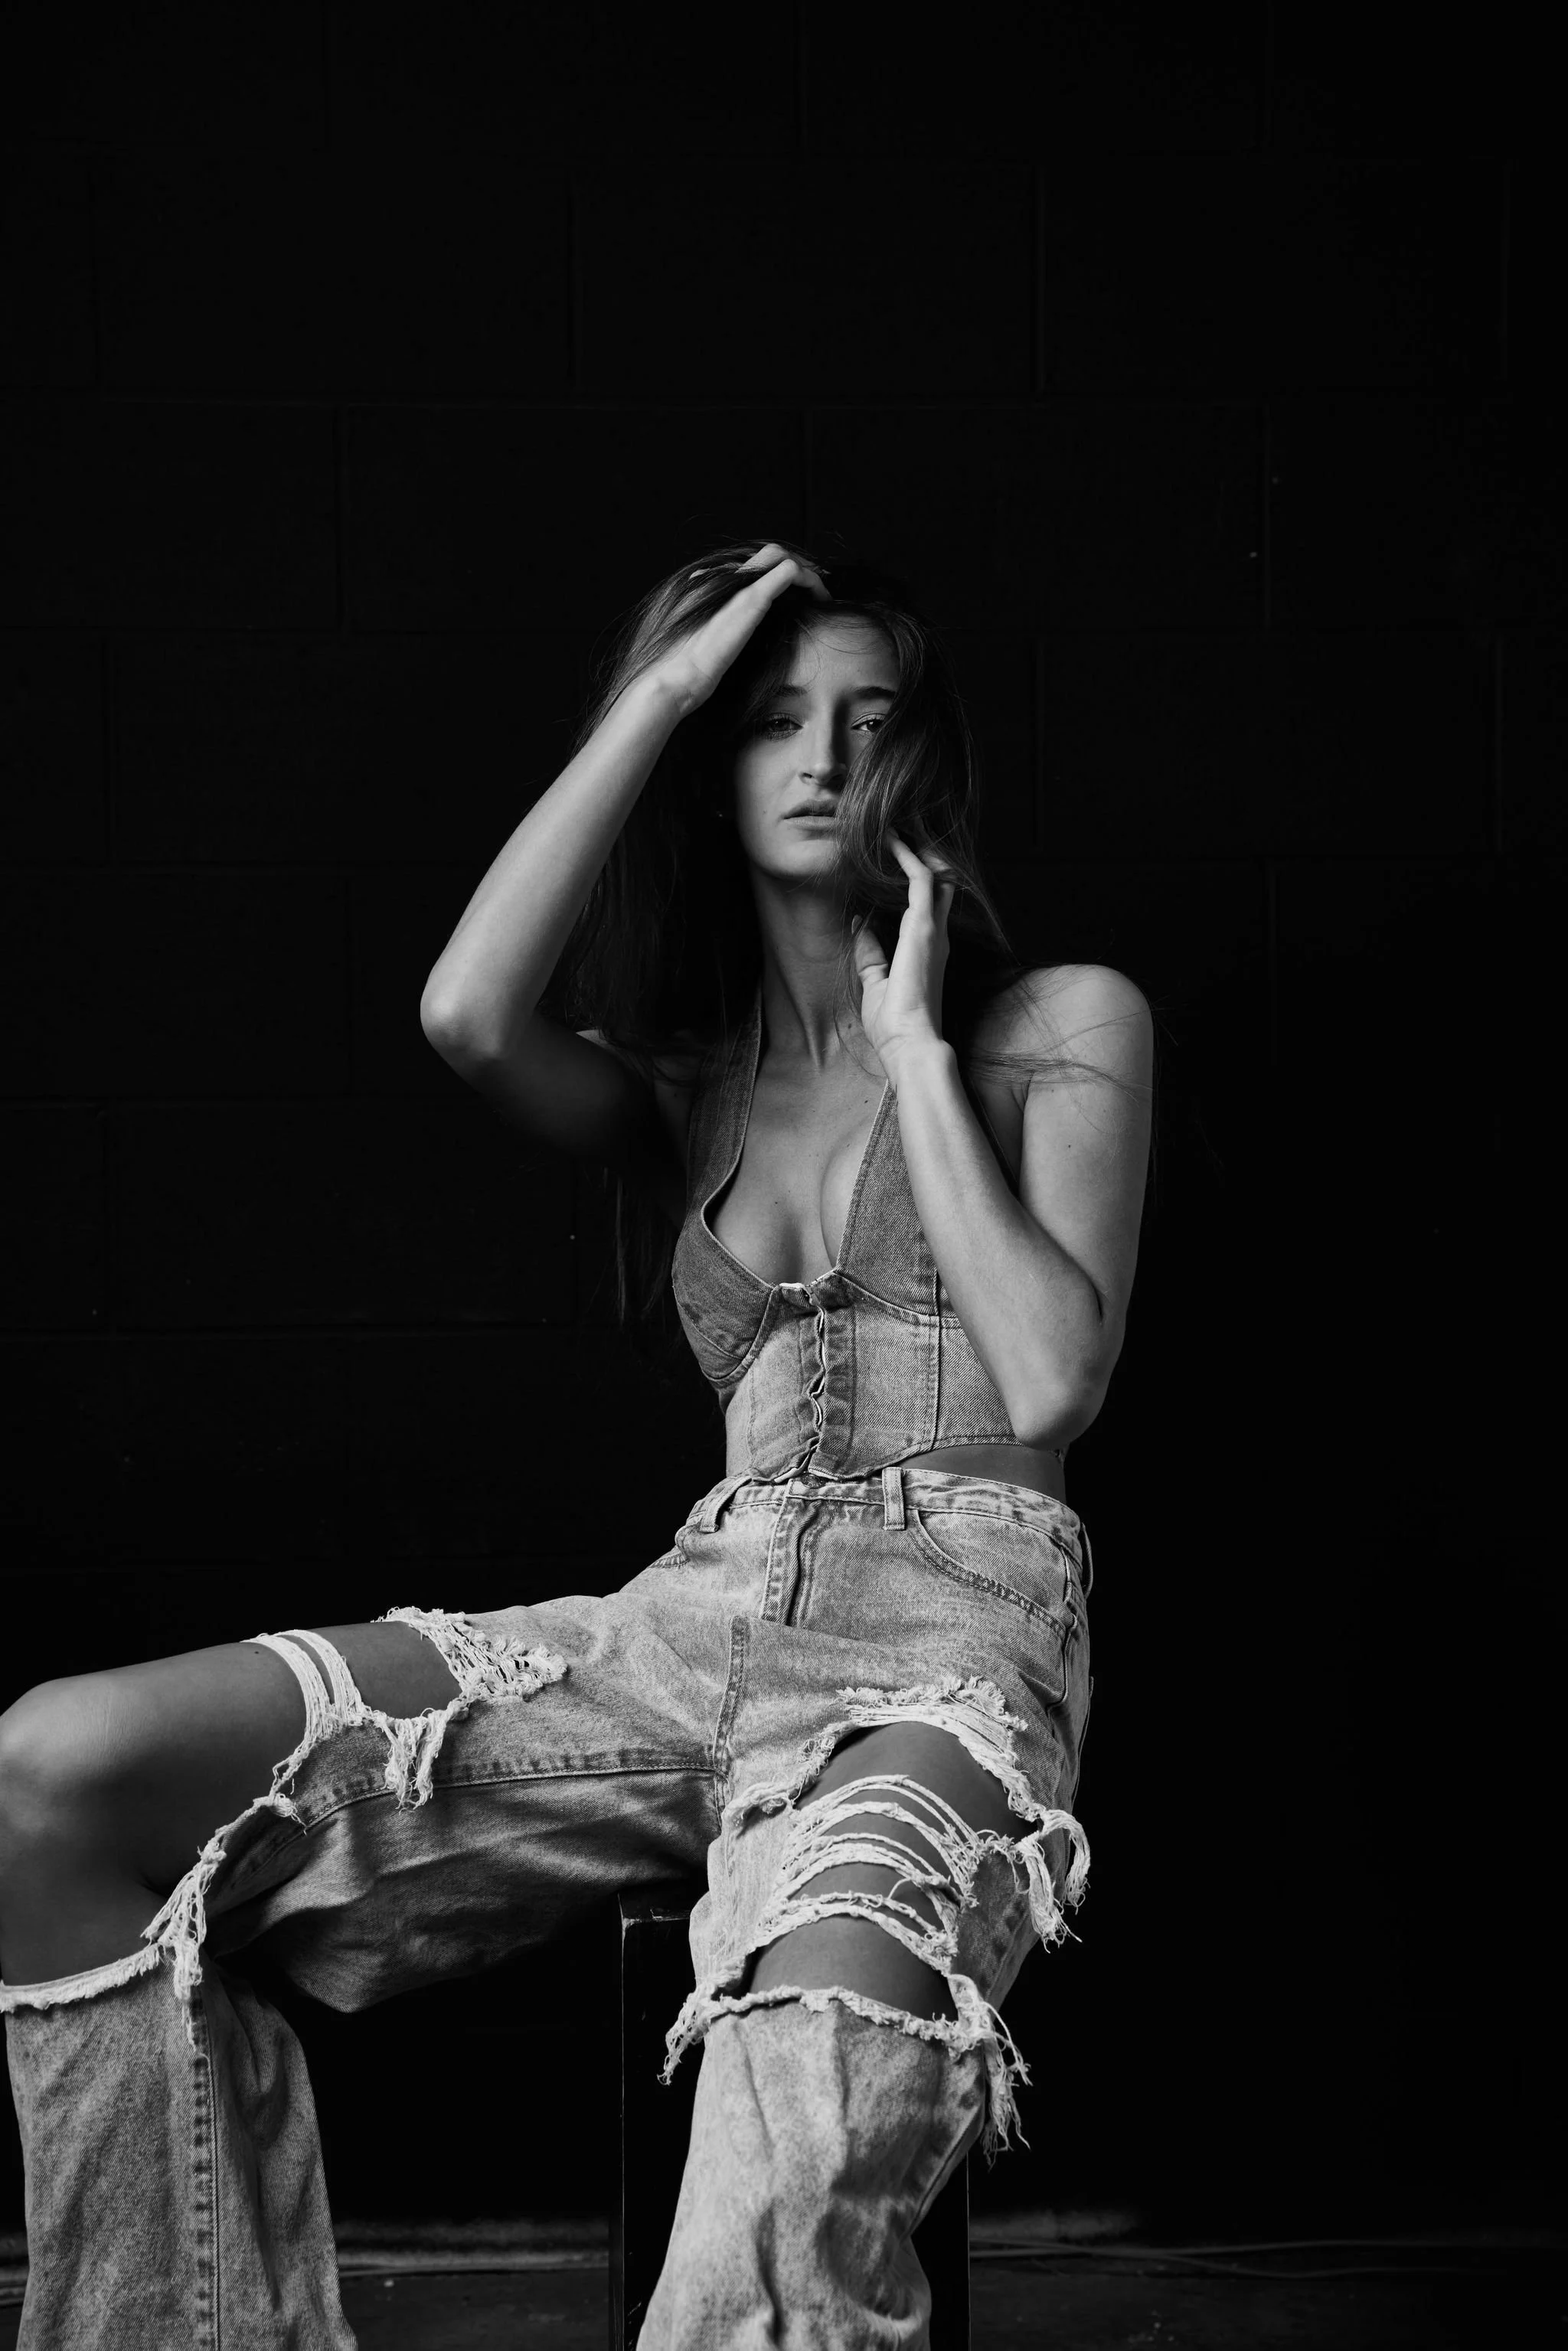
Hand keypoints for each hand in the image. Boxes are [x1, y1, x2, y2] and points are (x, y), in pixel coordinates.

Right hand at [642, 543, 829, 718]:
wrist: (681, 675)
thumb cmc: (693, 665)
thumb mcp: (714, 638)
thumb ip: (725, 622)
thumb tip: (731, 623)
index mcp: (721, 587)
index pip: (757, 562)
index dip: (783, 570)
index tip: (804, 590)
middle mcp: (729, 580)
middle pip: (772, 554)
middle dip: (801, 567)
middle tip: (820, 589)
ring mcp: (741, 588)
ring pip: (782, 557)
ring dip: (808, 573)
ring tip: (823, 593)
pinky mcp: (751, 600)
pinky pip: (786, 572)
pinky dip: (807, 579)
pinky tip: (819, 596)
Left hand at [852, 830, 956, 1084]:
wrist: (910, 1043)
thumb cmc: (895, 1024)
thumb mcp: (875, 983)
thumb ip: (870, 953)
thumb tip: (860, 924)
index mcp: (927, 951)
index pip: (930, 907)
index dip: (917, 881)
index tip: (895, 860)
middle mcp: (936, 937)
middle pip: (938, 885)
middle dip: (922, 858)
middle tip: (903, 833)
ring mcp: (933, 930)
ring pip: (932, 875)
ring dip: (915, 850)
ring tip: (896, 827)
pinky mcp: (924, 927)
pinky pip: (920, 880)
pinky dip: (907, 857)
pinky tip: (892, 839)